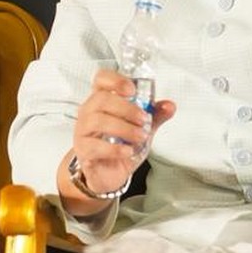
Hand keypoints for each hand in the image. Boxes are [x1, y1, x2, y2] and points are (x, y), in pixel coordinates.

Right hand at [63, 69, 175, 202]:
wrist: (108, 173)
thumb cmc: (120, 146)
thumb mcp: (141, 129)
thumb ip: (154, 116)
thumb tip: (169, 106)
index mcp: (102, 101)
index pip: (101, 79)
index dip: (115, 80)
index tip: (132, 89)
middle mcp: (89, 112)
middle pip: (102, 99)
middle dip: (127, 108)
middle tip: (144, 120)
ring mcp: (83, 131)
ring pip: (98, 120)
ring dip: (124, 128)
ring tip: (140, 136)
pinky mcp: (82, 150)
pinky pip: (95, 146)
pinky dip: (115, 149)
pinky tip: (128, 151)